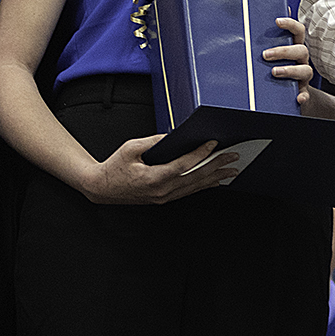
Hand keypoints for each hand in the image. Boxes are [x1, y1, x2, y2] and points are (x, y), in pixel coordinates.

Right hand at [74, 135, 238, 204]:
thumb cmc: (114, 168)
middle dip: (216, 166)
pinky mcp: (163, 198)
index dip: (200, 155)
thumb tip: (172, 136)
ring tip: (231, 171)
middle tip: (232, 157)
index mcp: (154, 178)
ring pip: (195, 187)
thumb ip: (152, 141)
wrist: (101, 188)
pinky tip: (214, 181)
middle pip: (195, 177)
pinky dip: (203, 185)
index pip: (184, 165)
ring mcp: (164, 197)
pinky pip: (188, 192)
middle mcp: (162, 191)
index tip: (213, 145)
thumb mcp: (130, 148)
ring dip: (214, 178)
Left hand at [267, 17, 315, 106]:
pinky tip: (298, 98)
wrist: (293, 94)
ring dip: (290, 70)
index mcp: (296, 47)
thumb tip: (277, 11)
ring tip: (274, 72)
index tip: (277, 21)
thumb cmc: (282, 66)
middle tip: (265, 55)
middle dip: (283, 51)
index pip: (299, 31)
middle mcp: (302, 60)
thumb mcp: (279, 51)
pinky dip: (303, 96)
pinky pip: (306, 94)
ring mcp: (304, 76)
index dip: (290, 24)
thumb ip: (276, 35)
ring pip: (305, 70)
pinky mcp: (303, 92)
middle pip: (301, 50)